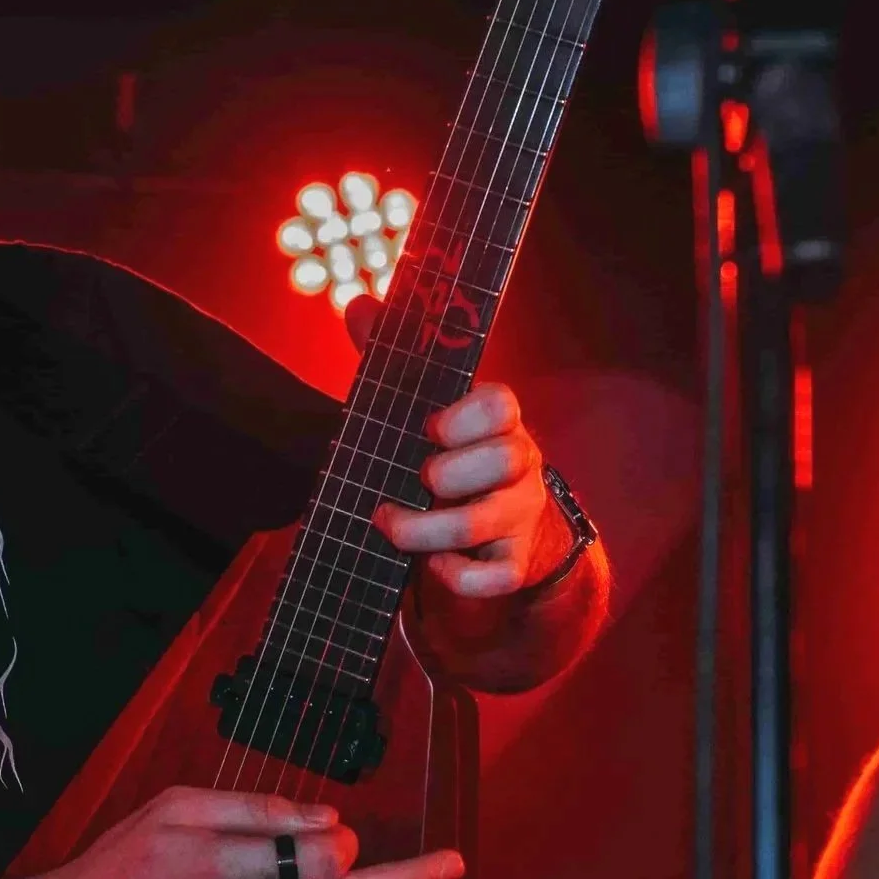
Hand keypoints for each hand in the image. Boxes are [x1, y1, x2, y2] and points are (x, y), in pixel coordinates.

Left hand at [344, 294, 570, 599]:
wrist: (506, 533)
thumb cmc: (453, 461)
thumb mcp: (424, 412)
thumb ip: (391, 360)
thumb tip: (359, 303)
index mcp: (498, 422)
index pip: (502, 403)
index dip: (466, 414)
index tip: (430, 426)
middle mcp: (519, 464)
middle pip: (504, 457)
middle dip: (449, 471)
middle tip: (418, 477)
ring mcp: (519, 514)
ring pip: (485, 521)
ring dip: (428, 526)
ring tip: (391, 524)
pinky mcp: (512, 562)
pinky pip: (494, 576)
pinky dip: (458, 574)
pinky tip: (431, 563)